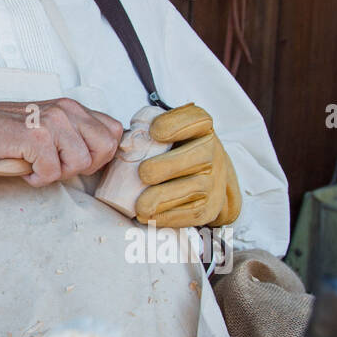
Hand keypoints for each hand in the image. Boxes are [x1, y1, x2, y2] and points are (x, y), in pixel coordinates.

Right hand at [0, 99, 122, 188]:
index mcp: (73, 107)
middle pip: (105, 148)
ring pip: (80, 163)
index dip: (101, 153)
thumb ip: (77, 132)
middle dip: (83, 165)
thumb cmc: (13, 133)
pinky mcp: (36, 138)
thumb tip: (103, 153)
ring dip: (57, 172)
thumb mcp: (52, 125)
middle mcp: (66, 110)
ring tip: (38, 164)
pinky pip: (52, 173)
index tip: (77, 158)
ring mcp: (52, 122)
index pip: (113, 131)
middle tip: (57, 164)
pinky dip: (37, 178)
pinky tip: (25, 167)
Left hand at [135, 103, 241, 227]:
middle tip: (143, 173)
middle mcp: (212, 152)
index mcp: (200, 129)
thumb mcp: (166, 133)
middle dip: (168, 166)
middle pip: (198, 156)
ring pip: (194, 188)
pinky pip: (192, 213)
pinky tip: (149, 216)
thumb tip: (121, 142)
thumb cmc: (175, 151)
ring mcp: (214, 181)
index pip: (195, 120)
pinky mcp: (210, 207)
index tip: (154, 131)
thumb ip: (146, 131)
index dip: (176, 124)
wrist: (206, 178)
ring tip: (141, 205)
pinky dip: (169, 217)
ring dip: (165, 197)